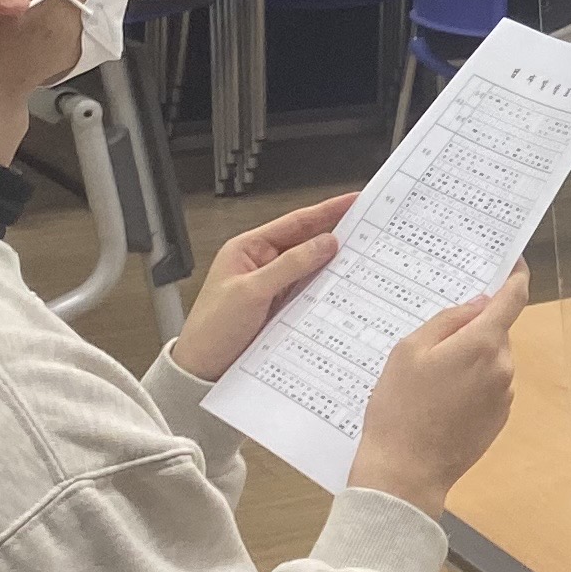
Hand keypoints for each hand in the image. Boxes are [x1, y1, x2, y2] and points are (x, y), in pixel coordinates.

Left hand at [166, 193, 355, 381]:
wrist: (201, 370)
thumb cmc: (213, 329)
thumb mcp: (251, 292)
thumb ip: (290, 265)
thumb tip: (325, 243)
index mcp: (248, 249)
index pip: (295, 223)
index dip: (326, 211)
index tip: (354, 201)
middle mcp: (261, 263)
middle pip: (305, 242)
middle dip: (336, 234)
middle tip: (369, 227)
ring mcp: (272, 285)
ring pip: (310, 267)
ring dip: (333, 263)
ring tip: (364, 254)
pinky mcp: (280, 307)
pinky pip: (308, 290)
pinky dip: (325, 286)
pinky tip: (343, 284)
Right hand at [350, 268, 526, 513]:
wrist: (405, 473)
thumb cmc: (399, 408)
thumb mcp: (409, 351)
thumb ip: (448, 321)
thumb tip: (480, 305)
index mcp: (484, 344)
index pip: (514, 298)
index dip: (516, 276)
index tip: (514, 261)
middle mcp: (503, 367)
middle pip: (497, 331)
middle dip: (473, 328)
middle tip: (436, 337)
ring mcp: (504, 395)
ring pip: (491, 359)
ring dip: (469, 358)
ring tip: (428, 378)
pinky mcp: (499, 418)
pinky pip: (488, 385)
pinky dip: (470, 383)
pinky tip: (438, 399)